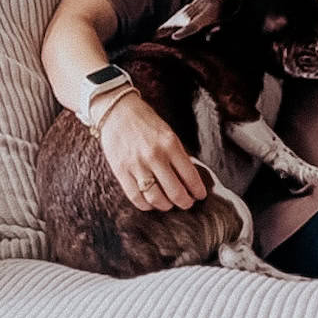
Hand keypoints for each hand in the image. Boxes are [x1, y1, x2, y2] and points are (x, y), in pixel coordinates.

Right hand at [96, 91, 208, 212]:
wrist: (117, 110)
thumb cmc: (145, 121)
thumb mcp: (167, 133)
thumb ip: (177, 154)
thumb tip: (189, 179)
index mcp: (170, 144)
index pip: (190, 176)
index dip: (197, 191)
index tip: (200, 196)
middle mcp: (154, 155)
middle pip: (175, 192)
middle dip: (185, 202)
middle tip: (187, 203)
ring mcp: (137, 165)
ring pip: (156, 198)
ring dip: (166, 206)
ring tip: (169, 204)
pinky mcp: (121, 171)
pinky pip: (136, 197)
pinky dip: (146, 205)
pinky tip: (151, 203)